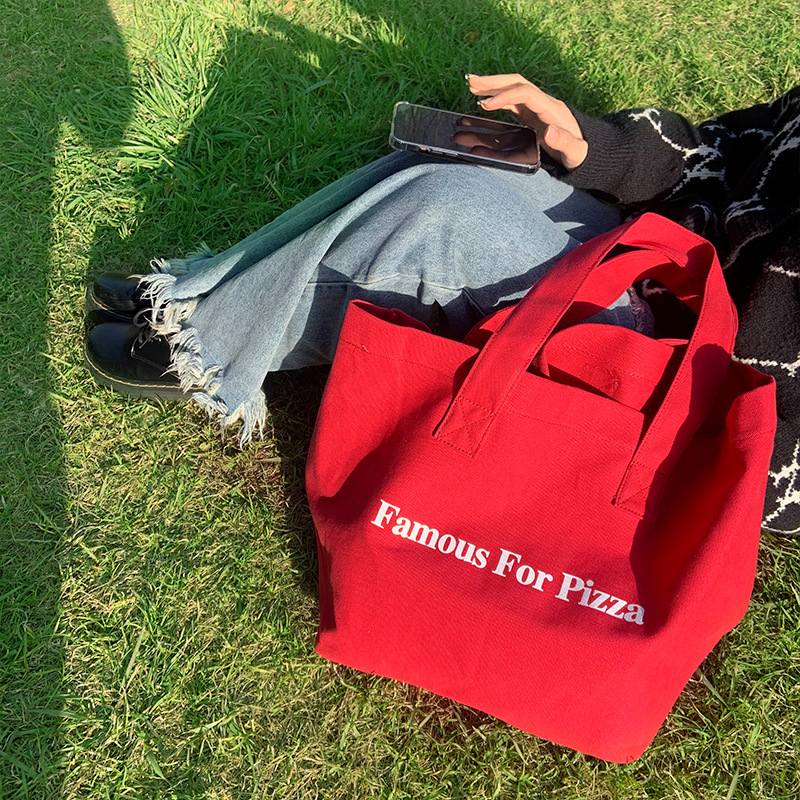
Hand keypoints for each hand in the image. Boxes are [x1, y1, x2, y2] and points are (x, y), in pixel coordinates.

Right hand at [467, 74, 587, 169]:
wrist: (586, 152)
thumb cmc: (579, 154)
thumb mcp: (575, 152)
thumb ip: (563, 142)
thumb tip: (549, 131)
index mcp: (552, 109)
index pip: (525, 93)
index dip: (505, 96)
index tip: (486, 105)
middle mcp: (544, 103)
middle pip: (517, 83)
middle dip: (494, 82)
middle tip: (471, 82)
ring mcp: (537, 107)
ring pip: (513, 88)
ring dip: (492, 86)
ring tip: (471, 85)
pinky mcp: (532, 114)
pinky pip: (512, 100)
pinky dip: (497, 98)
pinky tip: (483, 100)